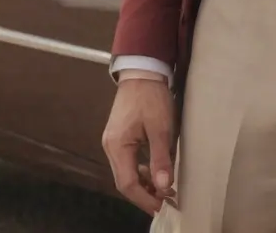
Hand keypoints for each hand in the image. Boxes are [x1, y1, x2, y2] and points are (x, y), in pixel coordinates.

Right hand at [102, 75, 177, 214]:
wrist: (142, 70)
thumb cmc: (152, 96)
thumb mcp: (160, 127)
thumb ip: (161, 158)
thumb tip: (163, 186)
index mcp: (118, 145)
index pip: (128, 183)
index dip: (145, 198)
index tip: (162, 206)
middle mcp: (111, 146)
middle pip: (124, 181)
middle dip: (145, 194)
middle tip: (165, 201)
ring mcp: (113, 141)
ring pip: (126, 172)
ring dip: (144, 183)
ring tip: (164, 190)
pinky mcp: (119, 136)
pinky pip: (128, 161)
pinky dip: (141, 170)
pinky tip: (155, 172)